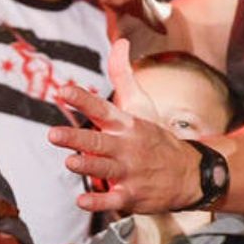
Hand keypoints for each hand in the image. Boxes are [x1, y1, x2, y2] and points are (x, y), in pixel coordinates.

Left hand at [46, 67, 200, 215]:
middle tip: (53, 134)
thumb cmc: (156, 136)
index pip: (102, 108)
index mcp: (126, 123)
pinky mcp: (132, 195)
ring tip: (70, 161)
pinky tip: (82, 201)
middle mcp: (126, 146)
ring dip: (88, 165)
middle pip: (99, 140)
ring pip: (105, 168)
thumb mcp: (141, 104)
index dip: (83, 99)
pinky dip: (98, 202)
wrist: (190, 173)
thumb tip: (119, 41)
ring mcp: (129, 172)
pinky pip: (113, 200)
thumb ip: (123, 75)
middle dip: (76, 137)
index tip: (64, 91)